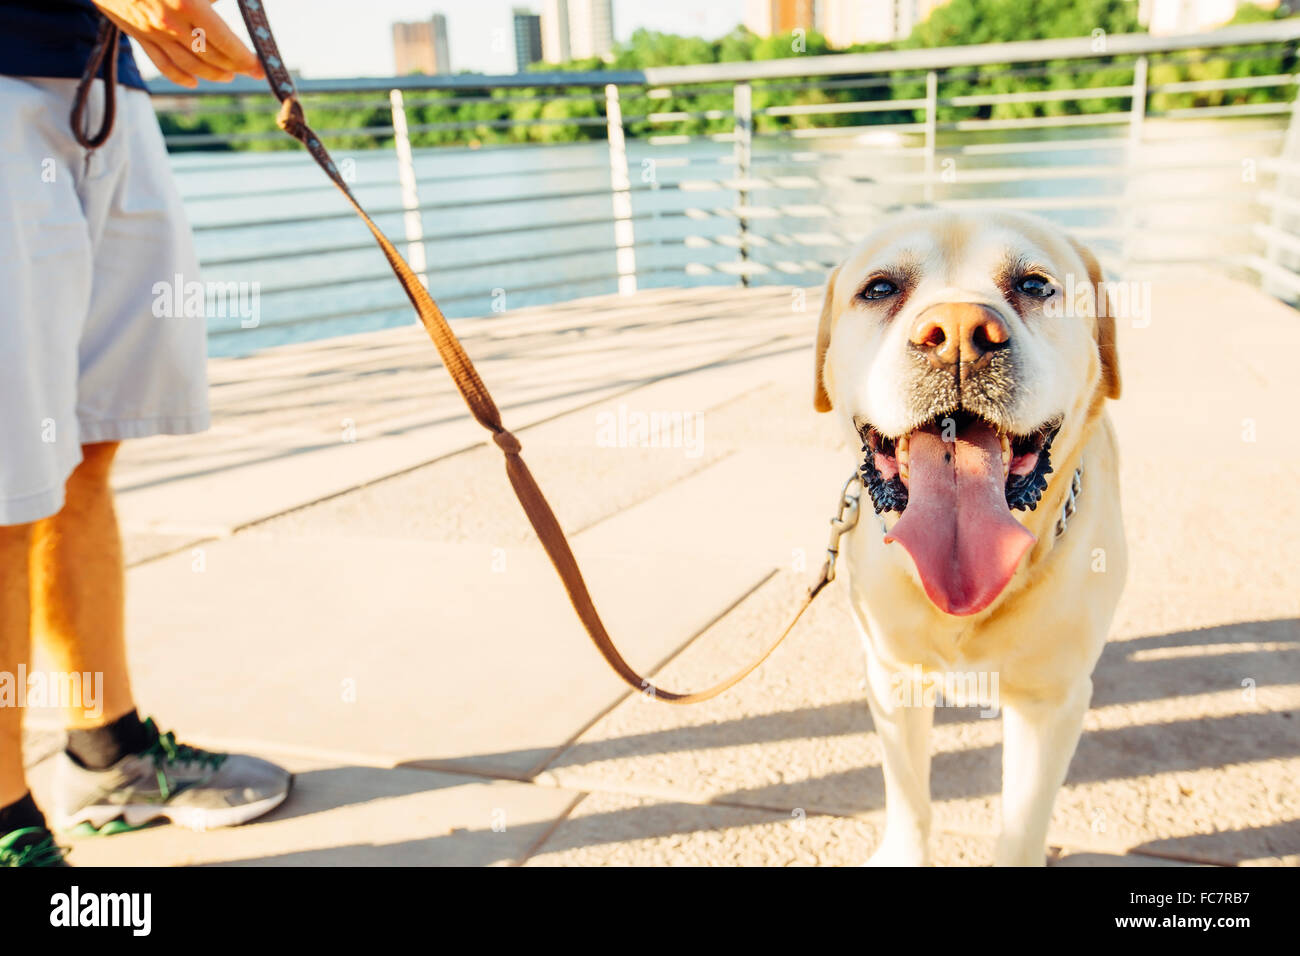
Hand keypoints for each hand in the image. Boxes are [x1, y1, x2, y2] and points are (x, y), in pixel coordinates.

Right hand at [90, 0, 264, 87]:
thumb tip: (230, 6)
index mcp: (188, 3)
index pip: (225, 40)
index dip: (246, 57)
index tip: (261, 67)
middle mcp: (170, 24)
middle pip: (211, 56)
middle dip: (235, 67)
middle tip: (251, 71)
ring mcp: (152, 33)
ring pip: (190, 65)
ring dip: (213, 74)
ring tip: (228, 75)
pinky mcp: (137, 36)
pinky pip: (163, 65)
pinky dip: (181, 77)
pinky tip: (195, 81)